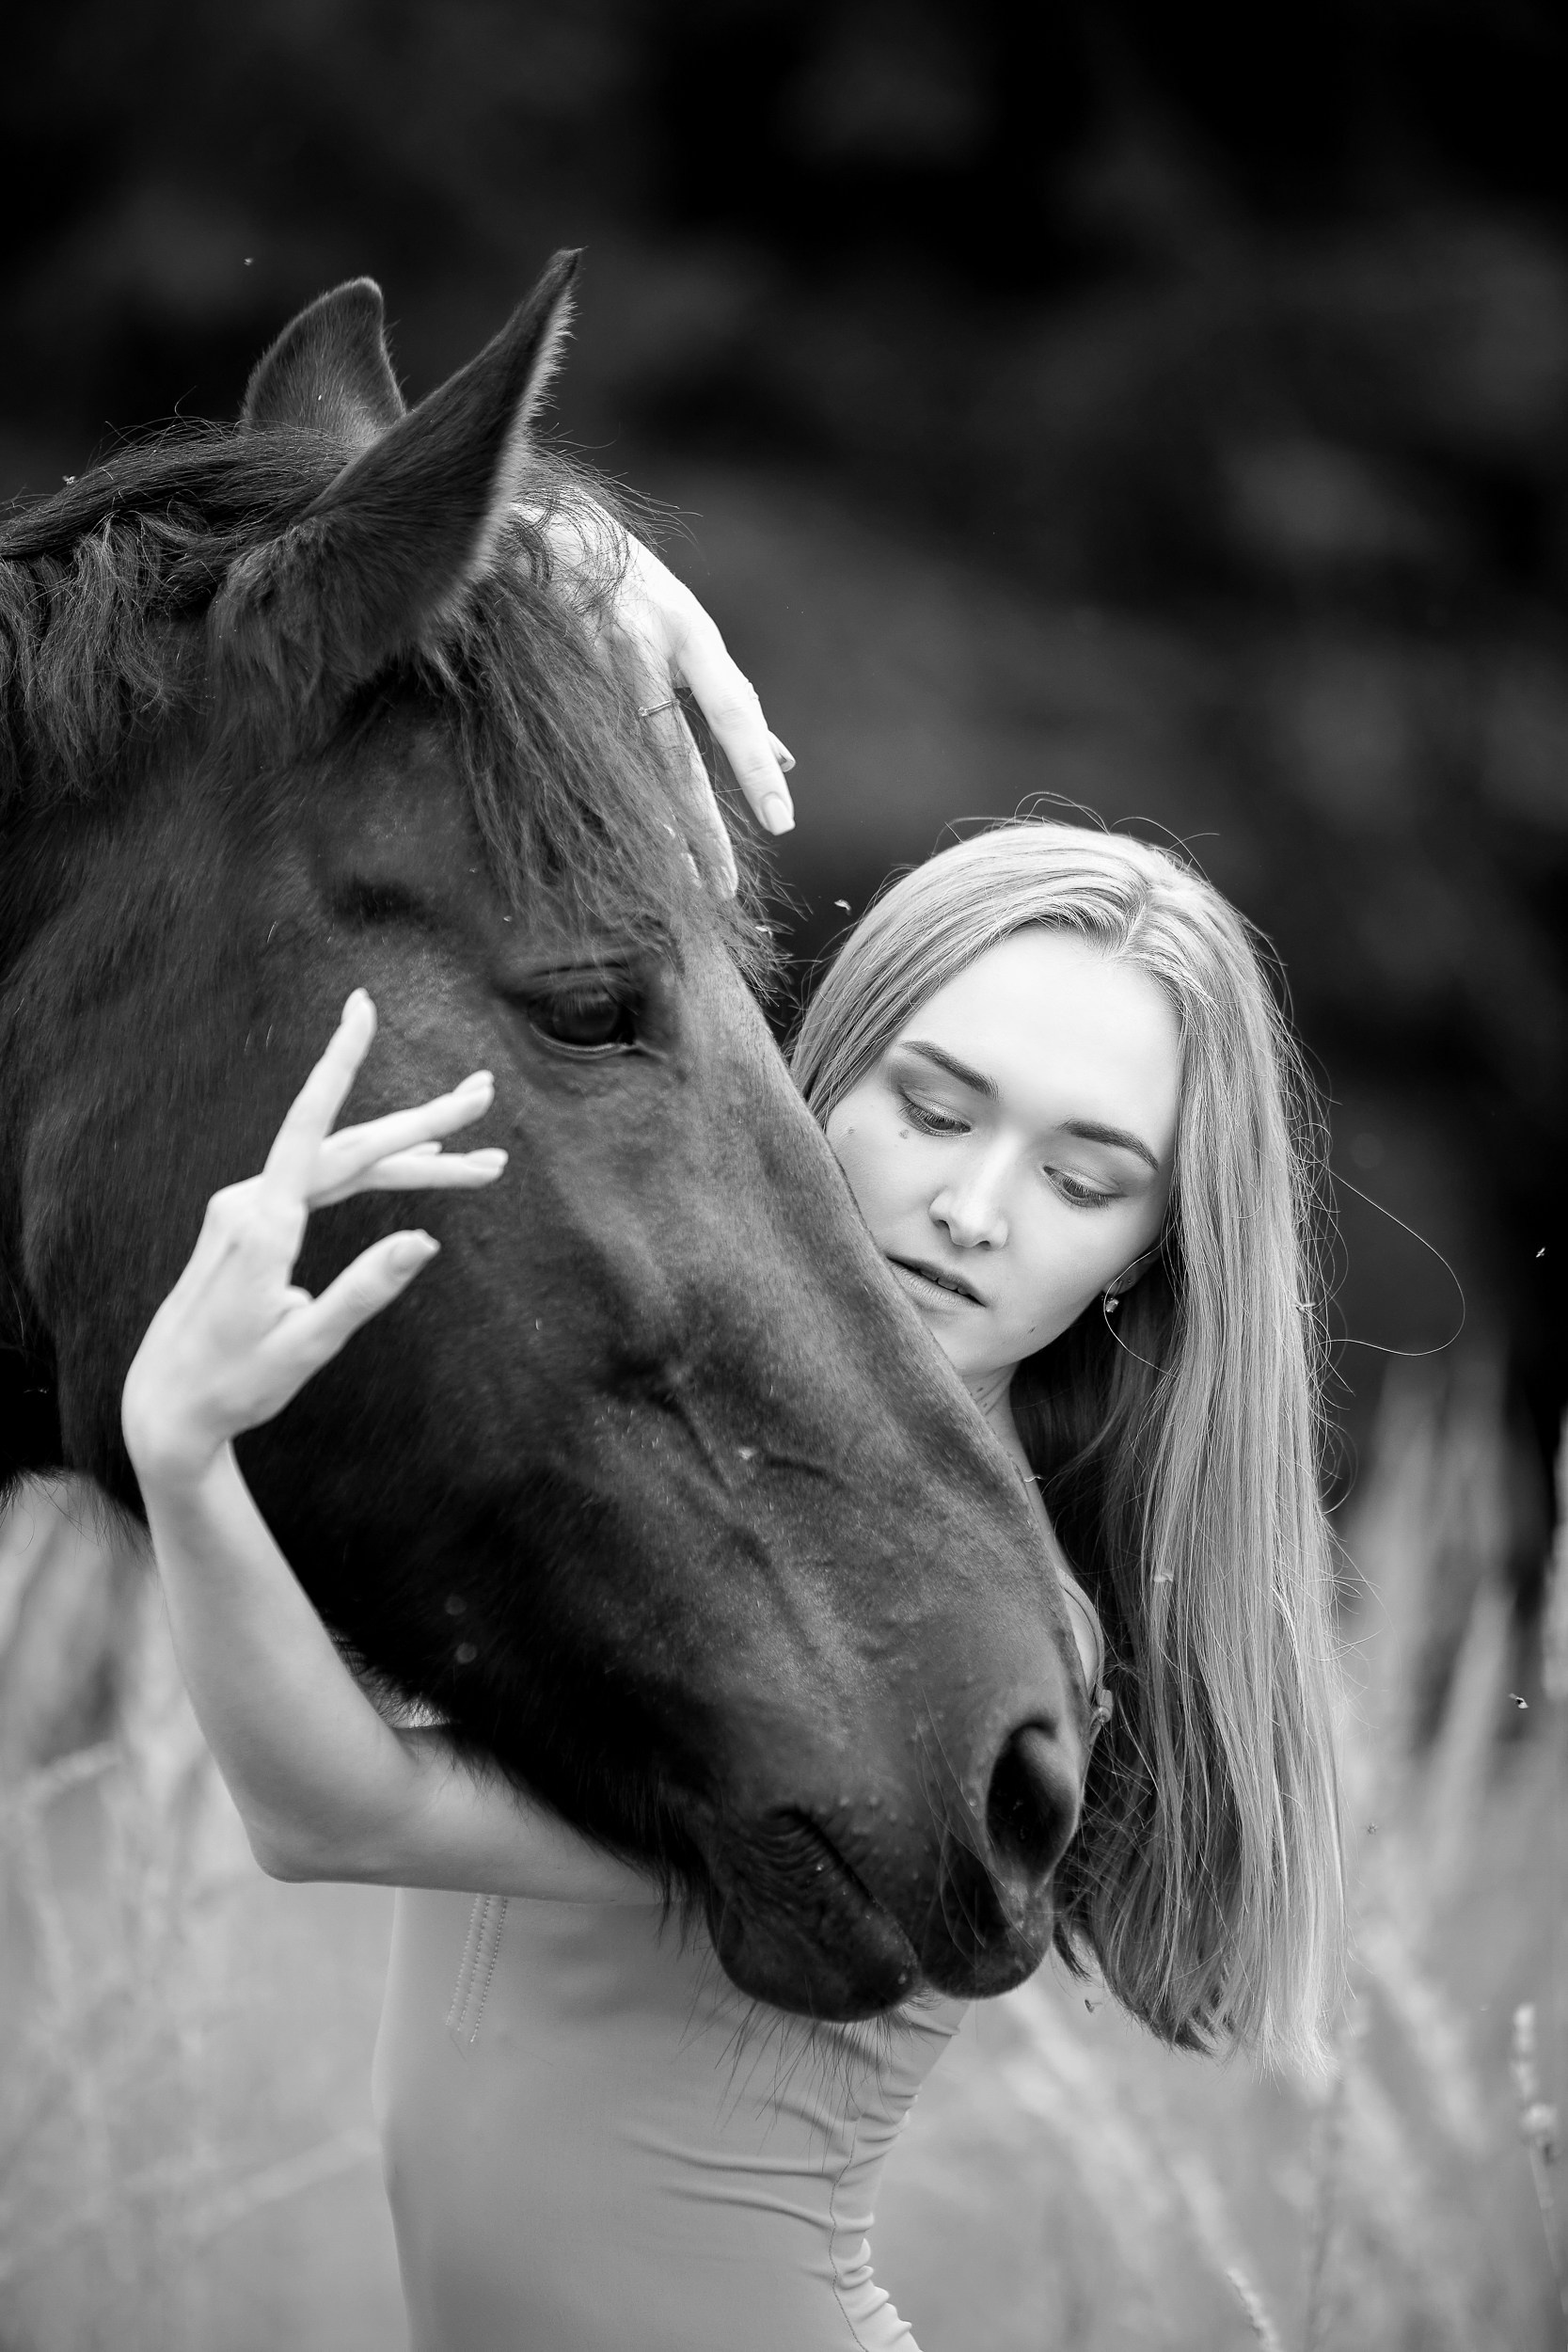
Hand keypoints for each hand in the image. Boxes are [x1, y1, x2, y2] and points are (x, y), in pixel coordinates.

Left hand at [122, 992, 503, 1487]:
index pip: (311, 1127)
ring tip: (481, 1157)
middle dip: (425, 1125)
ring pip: (342, 1168)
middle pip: (350, 1147)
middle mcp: (252, 1203)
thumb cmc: (234, 1385)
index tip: (361, 1008)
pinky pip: (323, 1184)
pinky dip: (373, 1175)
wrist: (165, 1404)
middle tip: (485, 1096)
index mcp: (264, 1227)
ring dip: (410, 1159)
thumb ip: (363, 1292)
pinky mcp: (252, 1223)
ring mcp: (248, 1209)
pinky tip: (414, 1165)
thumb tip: (424, 1242)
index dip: (339, 1062)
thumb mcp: (306, 1348)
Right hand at [538, 504, 794, 892]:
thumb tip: (785, 759)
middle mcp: (641, 645)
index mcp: (689, 631)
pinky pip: (574, 747)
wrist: (539, 522)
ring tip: (670, 875)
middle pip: (674, 752)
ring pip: (621, 758)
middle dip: (700, 824)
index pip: (733, 710)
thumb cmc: (633, 586)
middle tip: (721, 886)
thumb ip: (731, 695)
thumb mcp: (690, 628)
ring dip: (647, 821)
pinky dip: (595, 793)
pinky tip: (607, 839)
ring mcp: (585, 658)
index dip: (754, 768)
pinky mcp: (540, 670)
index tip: (782, 820)